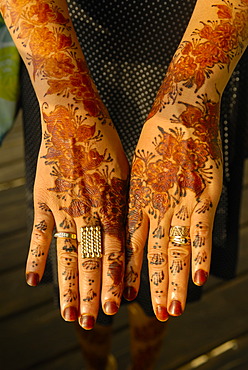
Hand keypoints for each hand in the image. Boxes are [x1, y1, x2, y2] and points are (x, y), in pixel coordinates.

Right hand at [26, 102, 128, 328]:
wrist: (75, 116)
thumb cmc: (106, 143)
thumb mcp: (126, 172)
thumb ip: (125, 204)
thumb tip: (127, 234)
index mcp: (113, 203)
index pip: (116, 251)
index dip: (116, 280)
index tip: (117, 306)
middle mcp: (89, 211)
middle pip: (92, 259)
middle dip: (94, 293)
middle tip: (93, 321)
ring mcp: (64, 207)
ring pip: (67, 253)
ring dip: (68, 285)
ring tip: (69, 314)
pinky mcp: (43, 198)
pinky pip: (39, 233)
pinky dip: (36, 256)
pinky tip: (32, 281)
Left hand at [124, 98, 222, 320]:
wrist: (179, 113)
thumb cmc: (154, 140)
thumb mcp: (135, 169)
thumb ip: (135, 199)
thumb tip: (133, 223)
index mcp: (135, 199)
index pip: (127, 245)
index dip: (125, 272)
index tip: (121, 295)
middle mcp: (155, 205)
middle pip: (149, 254)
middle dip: (148, 287)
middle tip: (150, 315)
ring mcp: (180, 201)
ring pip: (173, 248)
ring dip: (172, 281)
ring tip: (171, 309)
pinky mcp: (204, 194)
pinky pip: (200, 231)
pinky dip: (199, 256)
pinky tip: (197, 280)